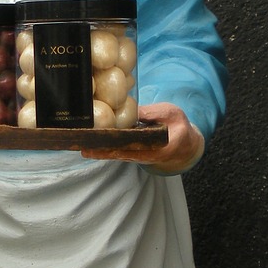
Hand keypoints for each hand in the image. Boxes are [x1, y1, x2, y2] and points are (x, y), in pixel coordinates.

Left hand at [81, 102, 203, 173]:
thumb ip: (152, 113)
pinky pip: (119, 152)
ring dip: (100, 151)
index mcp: (157, 149)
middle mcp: (146, 156)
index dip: (116, 148)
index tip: (101, 144)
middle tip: (83, 149)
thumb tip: (132, 110)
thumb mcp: (170, 113)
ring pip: (117, 155)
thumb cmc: (179, 126)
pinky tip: (91, 143)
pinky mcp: (135, 153)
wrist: (185, 142)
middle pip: (120, 154)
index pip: (133, 149)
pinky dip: (105, 148)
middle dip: (101, 152)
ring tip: (82, 146)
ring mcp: (140, 156)